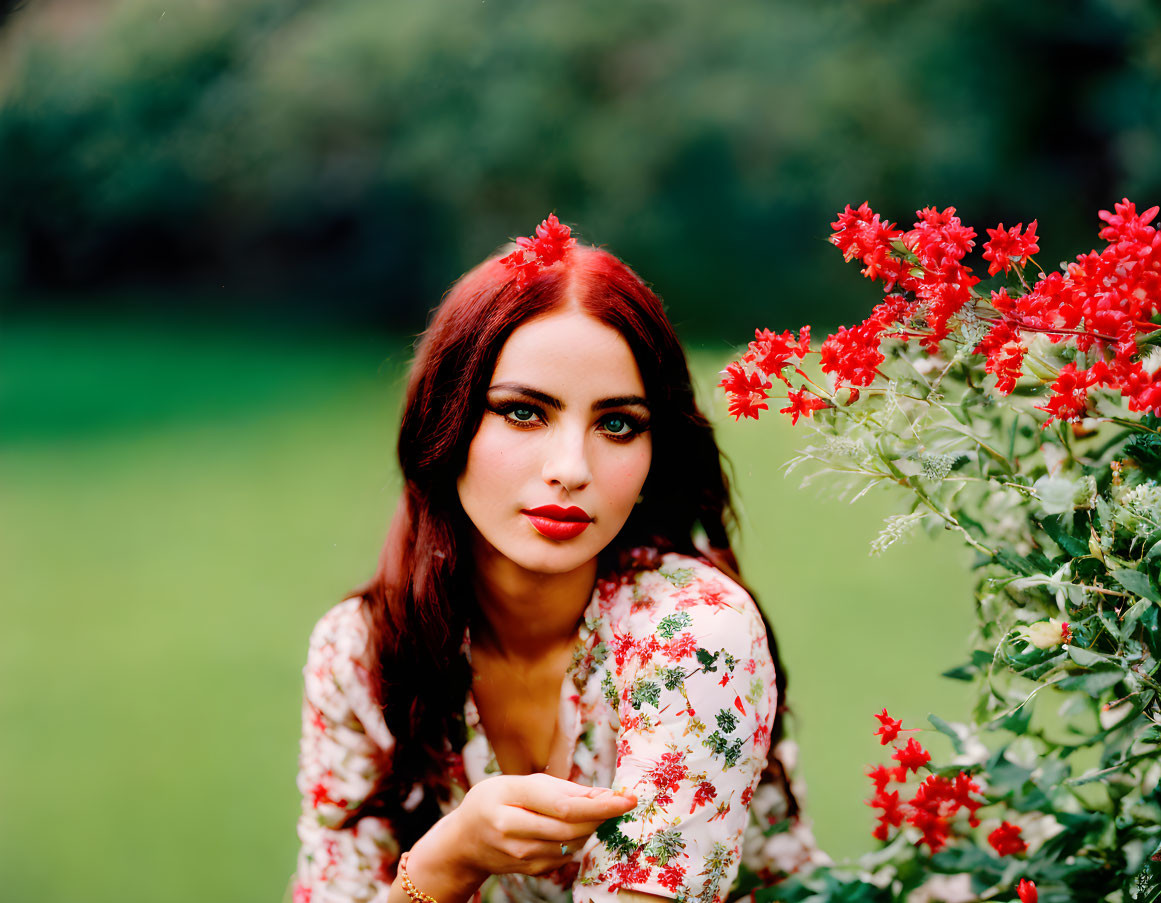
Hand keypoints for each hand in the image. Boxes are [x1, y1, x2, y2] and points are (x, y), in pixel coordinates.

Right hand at [442, 773, 637, 878]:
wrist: (464, 841)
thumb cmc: (494, 801)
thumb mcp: (517, 783)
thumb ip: (559, 788)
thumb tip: (603, 794)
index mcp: (508, 801)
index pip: (564, 806)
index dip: (600, 804)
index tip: (628, 798)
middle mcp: (513, 832)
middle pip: (573, 827)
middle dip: (602, 814)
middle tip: (621, 801)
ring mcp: (521, 856)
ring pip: (573, 842)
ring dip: (591, 825)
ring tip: (592, 808)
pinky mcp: (530, 870)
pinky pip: (567, 854)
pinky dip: (578, 838)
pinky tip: (573, 826)